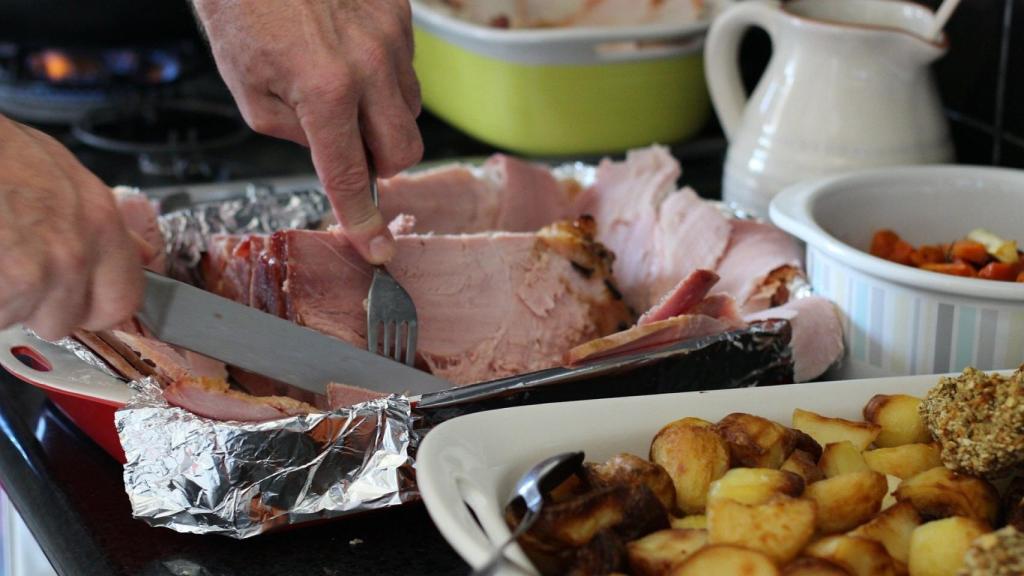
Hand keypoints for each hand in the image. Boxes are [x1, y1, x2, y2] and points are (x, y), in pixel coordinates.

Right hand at [0, 116, 144, 339]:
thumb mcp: (64, 173)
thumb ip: (105, 225)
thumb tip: (142, 255)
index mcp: (100, 224)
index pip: (121, 302)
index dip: (92, 306)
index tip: (75, 299)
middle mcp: (73, 254)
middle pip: (63, 320)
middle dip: (36, 304)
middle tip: (12, 264)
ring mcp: (33, 276)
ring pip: (16, 319)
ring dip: (1, 299)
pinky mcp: (3, 289)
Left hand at [193, 0, 423, 263]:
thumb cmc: (242, 9)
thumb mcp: (249, 92)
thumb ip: (297, 136)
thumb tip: (333, 152)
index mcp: (324, 91)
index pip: (351, 175)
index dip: (363, 220)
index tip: (378, 247)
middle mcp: (370, 65)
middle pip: (404, 151)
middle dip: (380, 162)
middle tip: (349, 147)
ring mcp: (393, 37)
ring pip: (411, 110)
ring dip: (382, 116)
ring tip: (342, 86)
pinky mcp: (401, 13)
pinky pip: (408, 68)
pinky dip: (384, 77)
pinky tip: (350, 54)